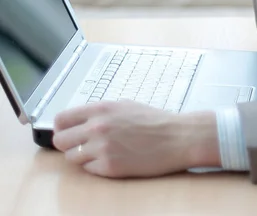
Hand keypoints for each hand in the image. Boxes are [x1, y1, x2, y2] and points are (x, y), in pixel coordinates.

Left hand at [53, 100, 220, 177]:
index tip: (66, 131)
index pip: (61, 119)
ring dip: (83, 156)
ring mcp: (102, 148)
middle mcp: (98, 128)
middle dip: (69, 143)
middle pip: (60, 140)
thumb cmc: (155, 121)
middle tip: (82, 145)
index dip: (61, 127)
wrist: (177, 137)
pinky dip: (97, 167)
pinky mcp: (109, 167)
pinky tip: (113, 159)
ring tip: (102, 152)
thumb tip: (79, 121)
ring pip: (71, 158)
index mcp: (101, 109)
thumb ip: (100, 113)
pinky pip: (88, 170)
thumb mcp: (126, 105)